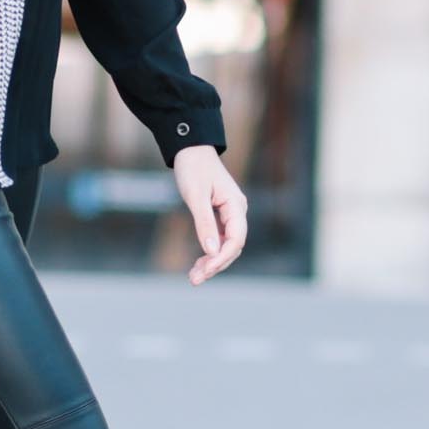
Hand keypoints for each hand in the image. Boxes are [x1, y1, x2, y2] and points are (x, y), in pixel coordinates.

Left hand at [172, 144, 246, 284]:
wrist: (190, 149)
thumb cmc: (193, 168)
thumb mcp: (196, 196)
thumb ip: (205, 223)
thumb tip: (211, 251)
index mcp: (236, 205)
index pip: (236, 239)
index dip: (222, 258)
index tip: (205, 271)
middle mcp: (238, 211)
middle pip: (233, 247)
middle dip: (215, 265)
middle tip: (195, 279)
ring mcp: (231, 214)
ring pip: (226, 245)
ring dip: (212, 262)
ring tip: (194, 277)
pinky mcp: (221, 215)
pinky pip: (220, 239)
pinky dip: (209, 252)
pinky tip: (199, 263)